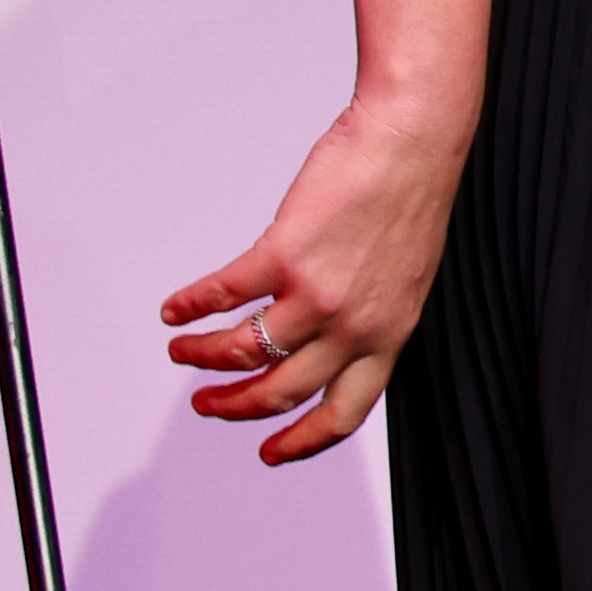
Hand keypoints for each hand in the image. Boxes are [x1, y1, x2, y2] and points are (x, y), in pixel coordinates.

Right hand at [161, 96, 470, 464]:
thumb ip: (371, 315)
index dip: (303, 441)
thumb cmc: (411, 197)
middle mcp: (356, 323)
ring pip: (241, 352)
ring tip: (182, 349)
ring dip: (200, 357)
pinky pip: (222, 296)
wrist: (414, 137)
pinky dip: (190, 306)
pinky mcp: (285, 255)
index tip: (270, 453)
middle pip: (280, 392)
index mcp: (390, 333)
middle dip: (234, 407)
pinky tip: (176, 308)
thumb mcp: (405, 278)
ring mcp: (319, 292)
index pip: (346, 412)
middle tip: (206, 404)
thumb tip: (328, 338)